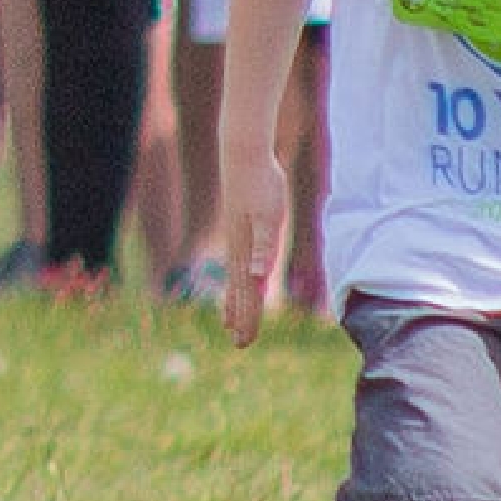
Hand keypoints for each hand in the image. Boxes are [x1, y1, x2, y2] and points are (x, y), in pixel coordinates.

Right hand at [214, 174, 288, 344]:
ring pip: (235, 282)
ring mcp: (236, 241)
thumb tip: (256, 276)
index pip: (246, 295)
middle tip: (241, 344)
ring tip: (231, 325)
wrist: (244, 156)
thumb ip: (262, 248)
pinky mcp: (239, 231)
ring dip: (235, 305)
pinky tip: (239, 285)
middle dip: (241, 319)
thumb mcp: (268, 216)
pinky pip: (237, 267)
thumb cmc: (261, 184)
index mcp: (245, 251)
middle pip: (239, 293)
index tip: (244, 342)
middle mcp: (237, 251)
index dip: (247, 319)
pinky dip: (236, 283)